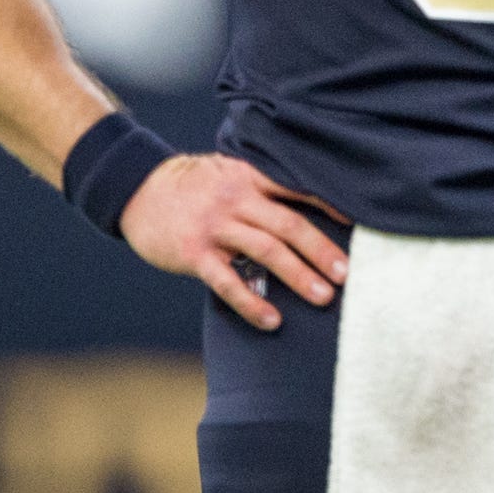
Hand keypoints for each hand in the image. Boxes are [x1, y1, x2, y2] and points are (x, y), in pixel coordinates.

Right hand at [122, 153, 347, 330]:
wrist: (136, 188)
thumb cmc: (190, 186)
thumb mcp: (226, 172)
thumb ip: (260, 186)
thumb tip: (303, 204)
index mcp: (248, 178)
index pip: (297, 189)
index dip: (329, 206)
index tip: (358, 224)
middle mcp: (236, 200)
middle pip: (288, 225)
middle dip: (321, 250)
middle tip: (348, 274)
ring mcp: (215, 227)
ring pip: (266, 252)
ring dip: (299, 276)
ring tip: (324, 297)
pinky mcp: (195, 253)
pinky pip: (229, 282)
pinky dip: (252, 303)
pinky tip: (272, 320)